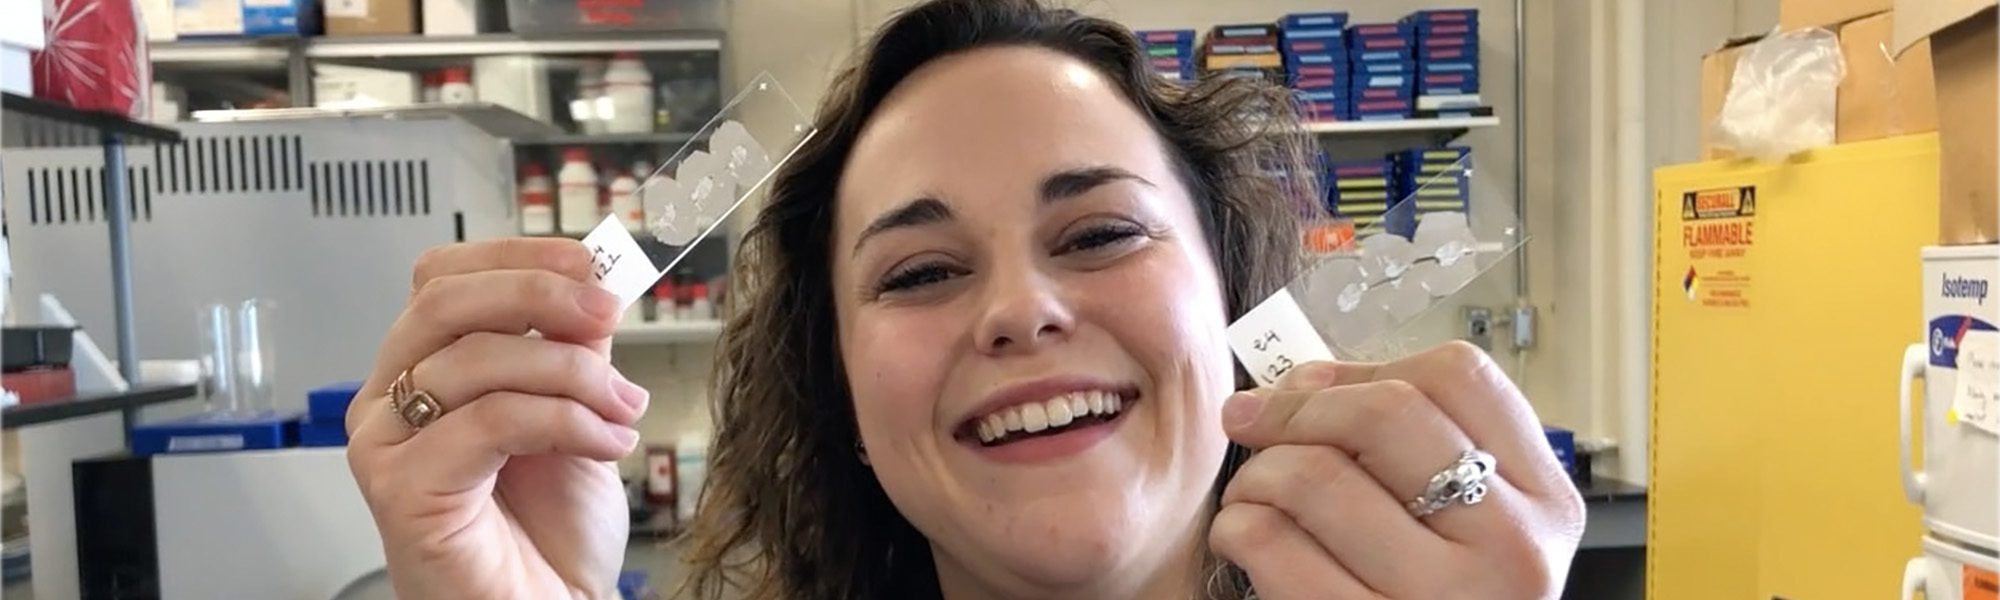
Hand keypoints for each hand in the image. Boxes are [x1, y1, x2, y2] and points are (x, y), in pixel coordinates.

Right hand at [345, 239, 649, 599]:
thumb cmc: (552, 532)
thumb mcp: (577, 410)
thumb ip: (574, 345)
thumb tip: (594, 278)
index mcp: (424, 368)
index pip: (444, 277)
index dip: (517, 257)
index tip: (590, 263)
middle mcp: (390, 400)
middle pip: (445, 301)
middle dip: (540, 295)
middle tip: (608, 314)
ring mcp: (385, 444)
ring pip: (477, 359)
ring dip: (572, 375)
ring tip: (622, 410)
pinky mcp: (400, 488)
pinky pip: (487, 421)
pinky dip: (562, 421)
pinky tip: (603, 443)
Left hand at [1209, 342, 1584, 599]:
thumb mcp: (1464, 528)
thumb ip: (1407, 449)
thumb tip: (1302, 379)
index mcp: (1543, 504)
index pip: (1457, 378)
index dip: (1365, 369)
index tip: (1312, 385)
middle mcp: (1510, 551)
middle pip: (1383, 414)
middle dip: (1294, 409)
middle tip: (1252, 421)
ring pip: (1314, 477)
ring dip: (1256, 475)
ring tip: (1253, 495)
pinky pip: (1272, 547)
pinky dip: (1239, 528)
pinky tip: (1247, 538)